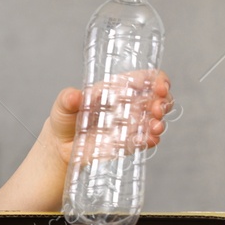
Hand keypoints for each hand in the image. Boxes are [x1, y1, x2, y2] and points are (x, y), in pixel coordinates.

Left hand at [45, 69, 173, 164]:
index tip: (161, 87)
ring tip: (155, 128)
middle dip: (163, 103)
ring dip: (158, 123)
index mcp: (117, 89)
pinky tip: (149, 141)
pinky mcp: (128, 143)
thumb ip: (67, 99)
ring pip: (154, 121)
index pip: (145, 79)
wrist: (61, 145)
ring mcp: (131, 125)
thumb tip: (74, 96)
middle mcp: (129, 106)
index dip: (158, 80)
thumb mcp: (62, 105)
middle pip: (157, 99)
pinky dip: (148, 141)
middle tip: (158, 109)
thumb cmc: (65, 118)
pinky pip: (143, 141)